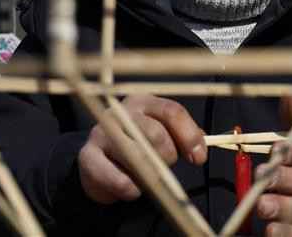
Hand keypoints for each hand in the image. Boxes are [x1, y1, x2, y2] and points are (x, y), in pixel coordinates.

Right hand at [78, 95, 206, 203]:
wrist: (97, 163)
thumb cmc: (136, 146)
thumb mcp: (161, 133)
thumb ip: (182, 135)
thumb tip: (203, 145)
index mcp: (143, 102)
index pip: (172, 111)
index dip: (189, 136)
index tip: (199, 159)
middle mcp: (121, 112)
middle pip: (156, 134)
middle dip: (168, 156)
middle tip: (165, 167)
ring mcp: (101, 132)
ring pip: (138, 156)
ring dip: (150, 173)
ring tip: (148, 177)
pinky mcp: (88, 157)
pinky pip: (119, 180)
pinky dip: (132, 189)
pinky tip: (132, 188)